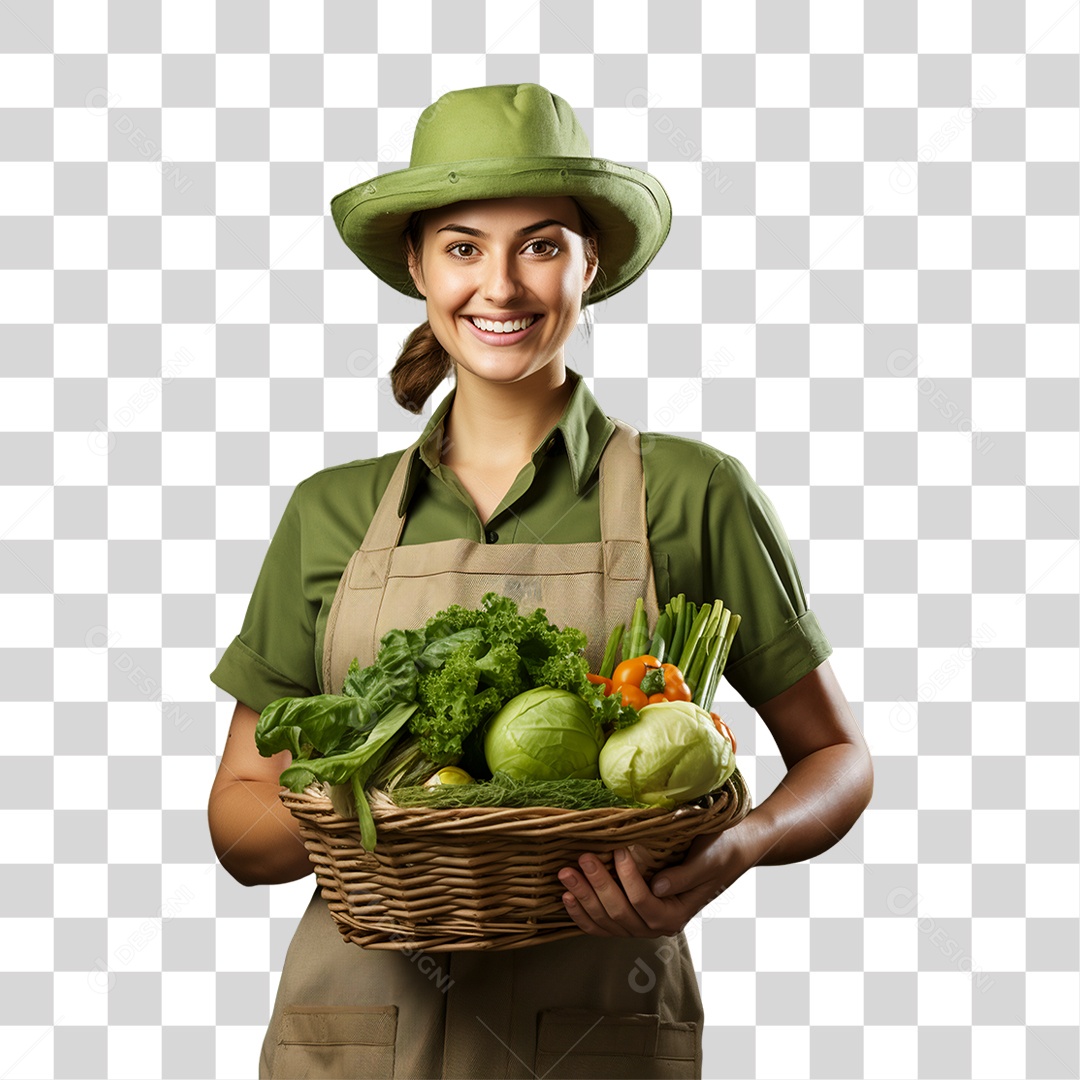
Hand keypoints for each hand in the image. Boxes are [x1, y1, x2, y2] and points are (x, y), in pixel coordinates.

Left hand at [558, 830, 745, 937]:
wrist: (727, 849)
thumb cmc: (720, 850)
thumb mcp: (708, 859)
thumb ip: (684, 876)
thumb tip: (657, 887)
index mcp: (677, 914)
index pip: (645, 903)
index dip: (628, 879)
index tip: (618, 850)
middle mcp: (658, 925)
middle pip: (620, 914)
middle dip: (597, 887)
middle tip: (581, 859)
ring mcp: (642, 922)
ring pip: (607, 921)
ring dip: (584, 898)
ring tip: (566, 874)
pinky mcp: (631, 914)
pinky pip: (603, 924)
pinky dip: (583, 914)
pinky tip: (567, 898)